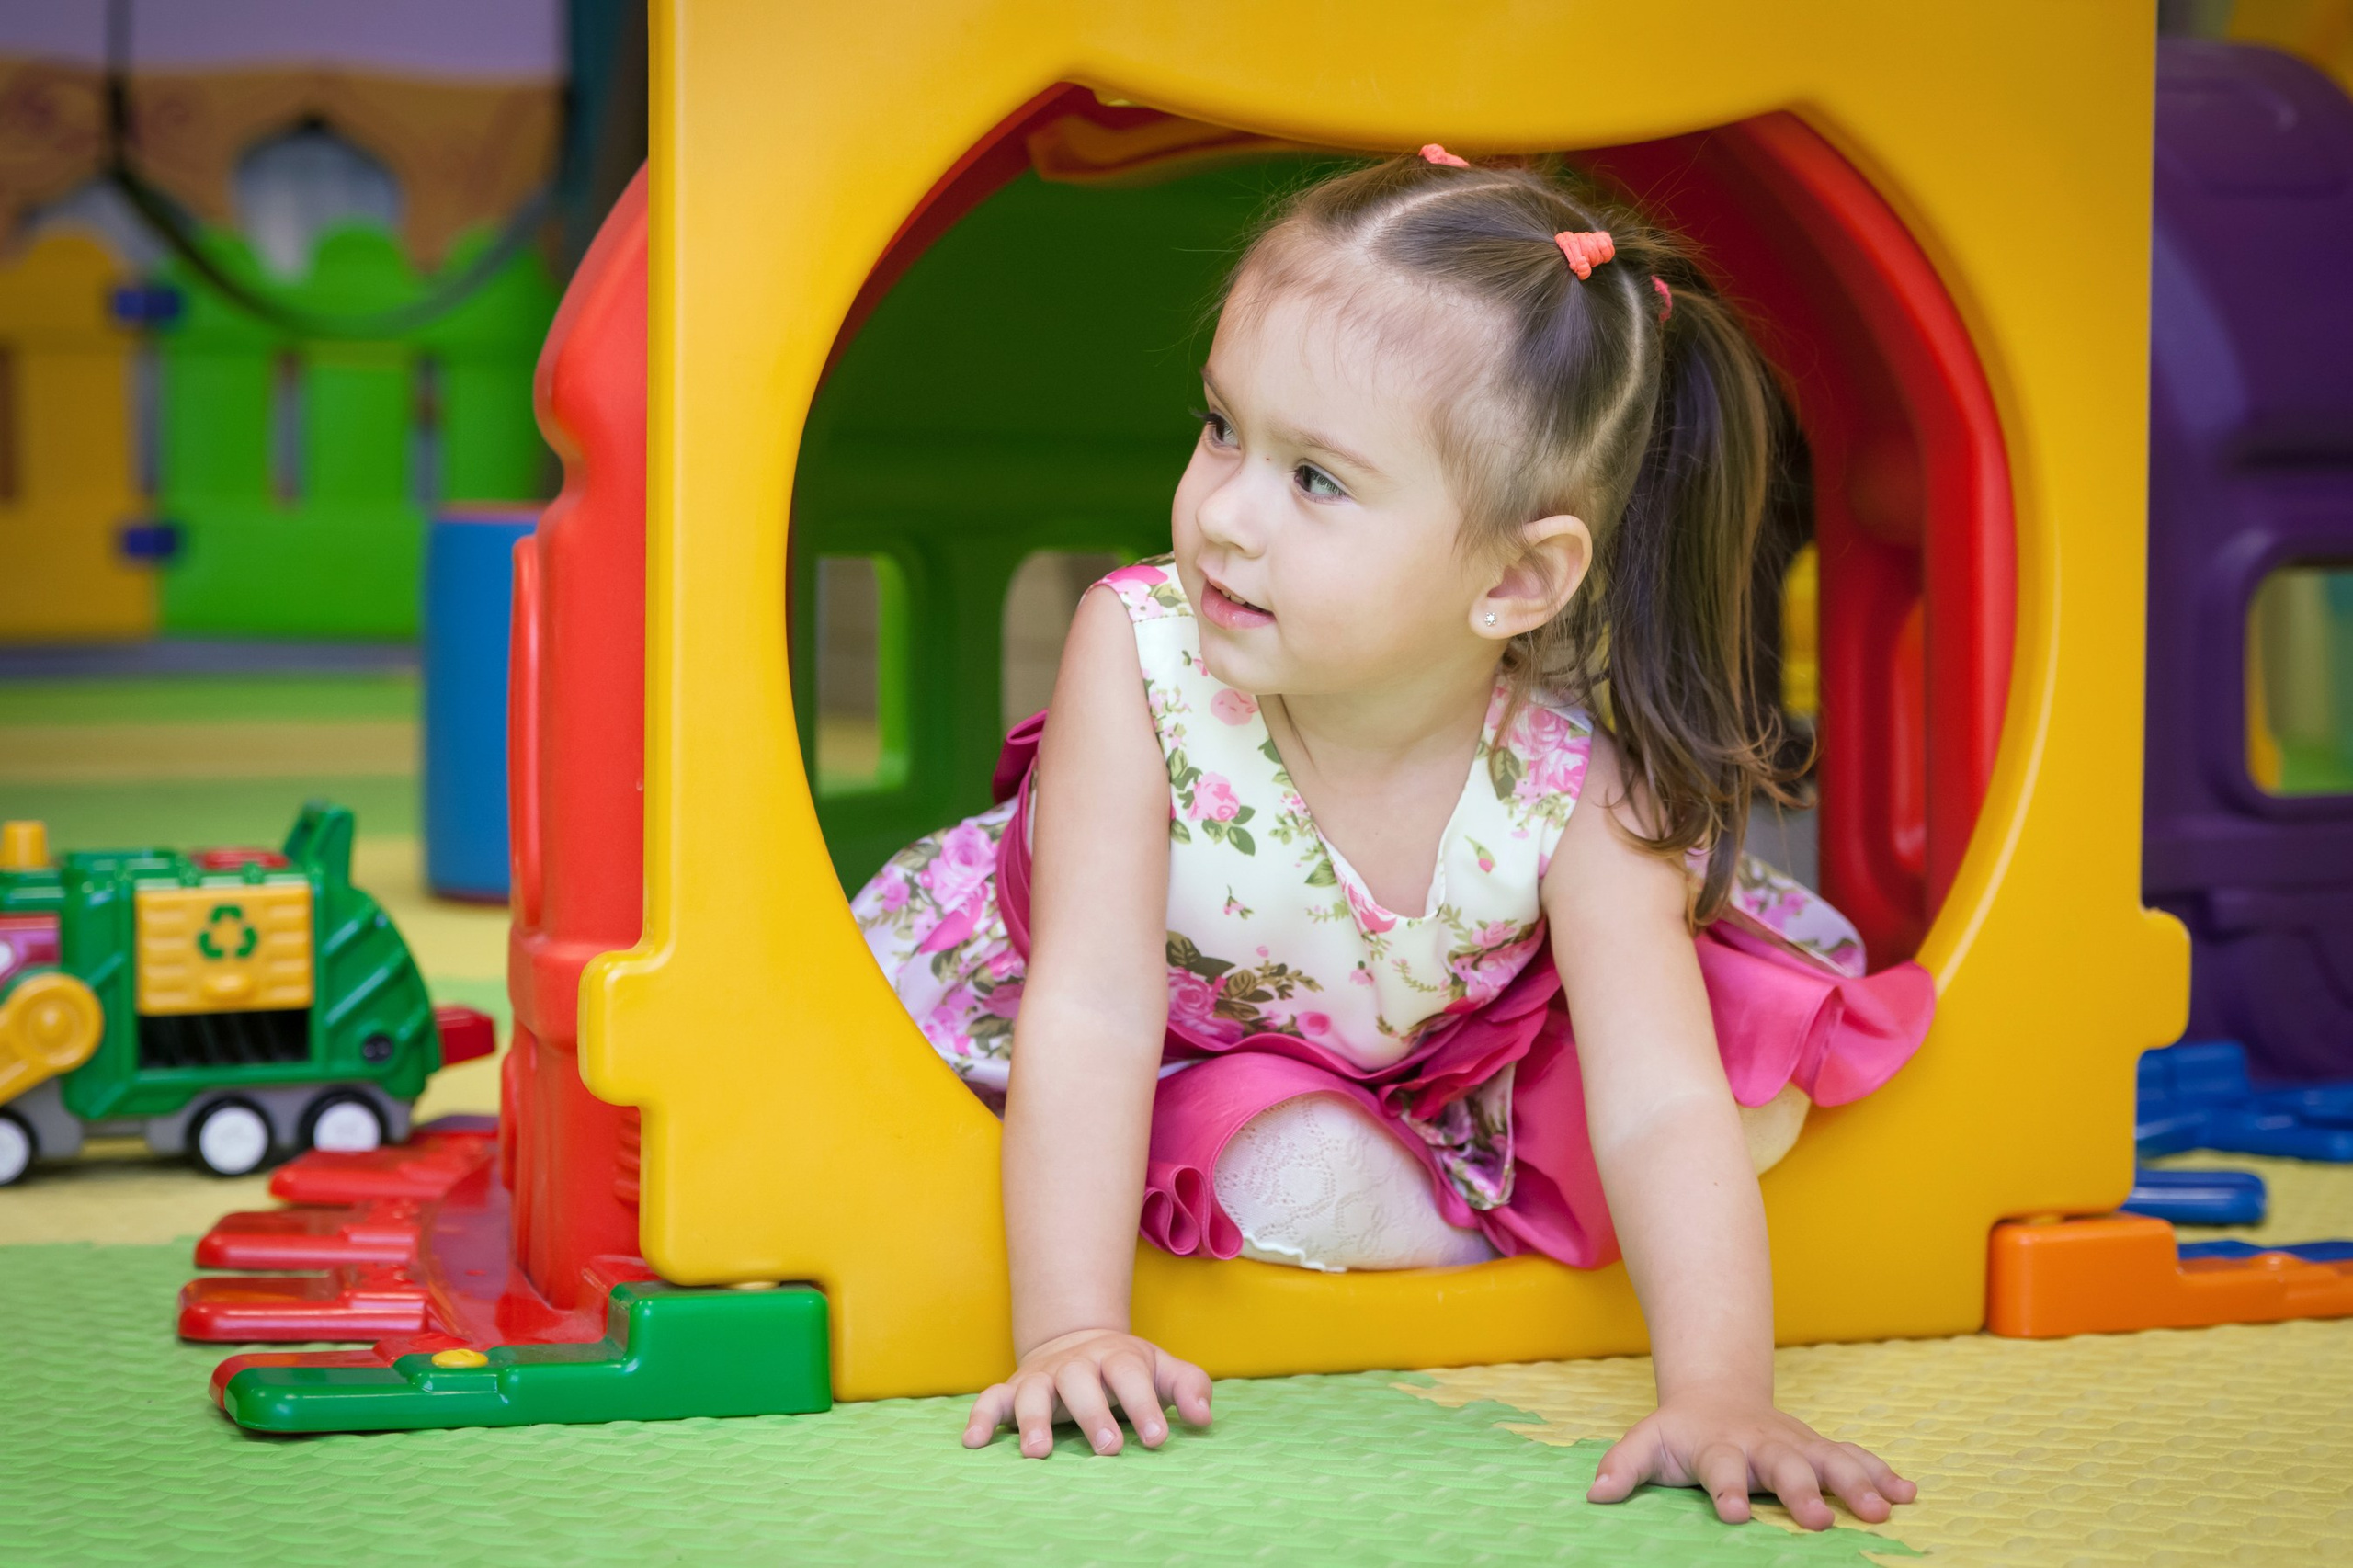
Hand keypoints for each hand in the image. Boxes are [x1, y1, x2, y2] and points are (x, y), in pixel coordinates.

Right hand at [962, 1327, 1213, 1457]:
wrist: (1077, 1340)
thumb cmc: (1126, 1368)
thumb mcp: (1162, 1369)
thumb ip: (1188, 1387)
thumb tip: (1203, 1417)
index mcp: (1115, 1357)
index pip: (1130, 1374)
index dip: (1144, 1404)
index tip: (1159, 1438)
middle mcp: (1075, 1365)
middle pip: (1080, 1381)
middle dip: (1093, 1414)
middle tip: (1110, 1448)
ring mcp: (1041, 1377)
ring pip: (1033, 1392)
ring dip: (1033, 1420)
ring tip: (1039, 1454)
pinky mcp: (1012, 1390)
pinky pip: (990, 1400)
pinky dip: (979, 1417)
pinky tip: (973, 1442)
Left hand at [1586, 1391, 1915, 1528]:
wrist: (1718, 1394)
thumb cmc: (1681, 1432)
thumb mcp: (1647, 1443)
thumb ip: (1624, 1466)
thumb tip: (1596, 1493)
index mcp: (1718, 1446)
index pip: (1721, 1468)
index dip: (1728, 1489)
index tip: (1736, 1513)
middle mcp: (1762, 1444)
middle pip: (1784, 1466)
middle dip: (1802, 1491)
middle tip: (1818, 1519)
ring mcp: (1795, 1445)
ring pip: (1830, 1461)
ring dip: (1857, 1484)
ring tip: (1883, 1510)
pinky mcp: (1820, 1448)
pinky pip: (1855, 1458)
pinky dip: (1883, 1474)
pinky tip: (1910, 1493)